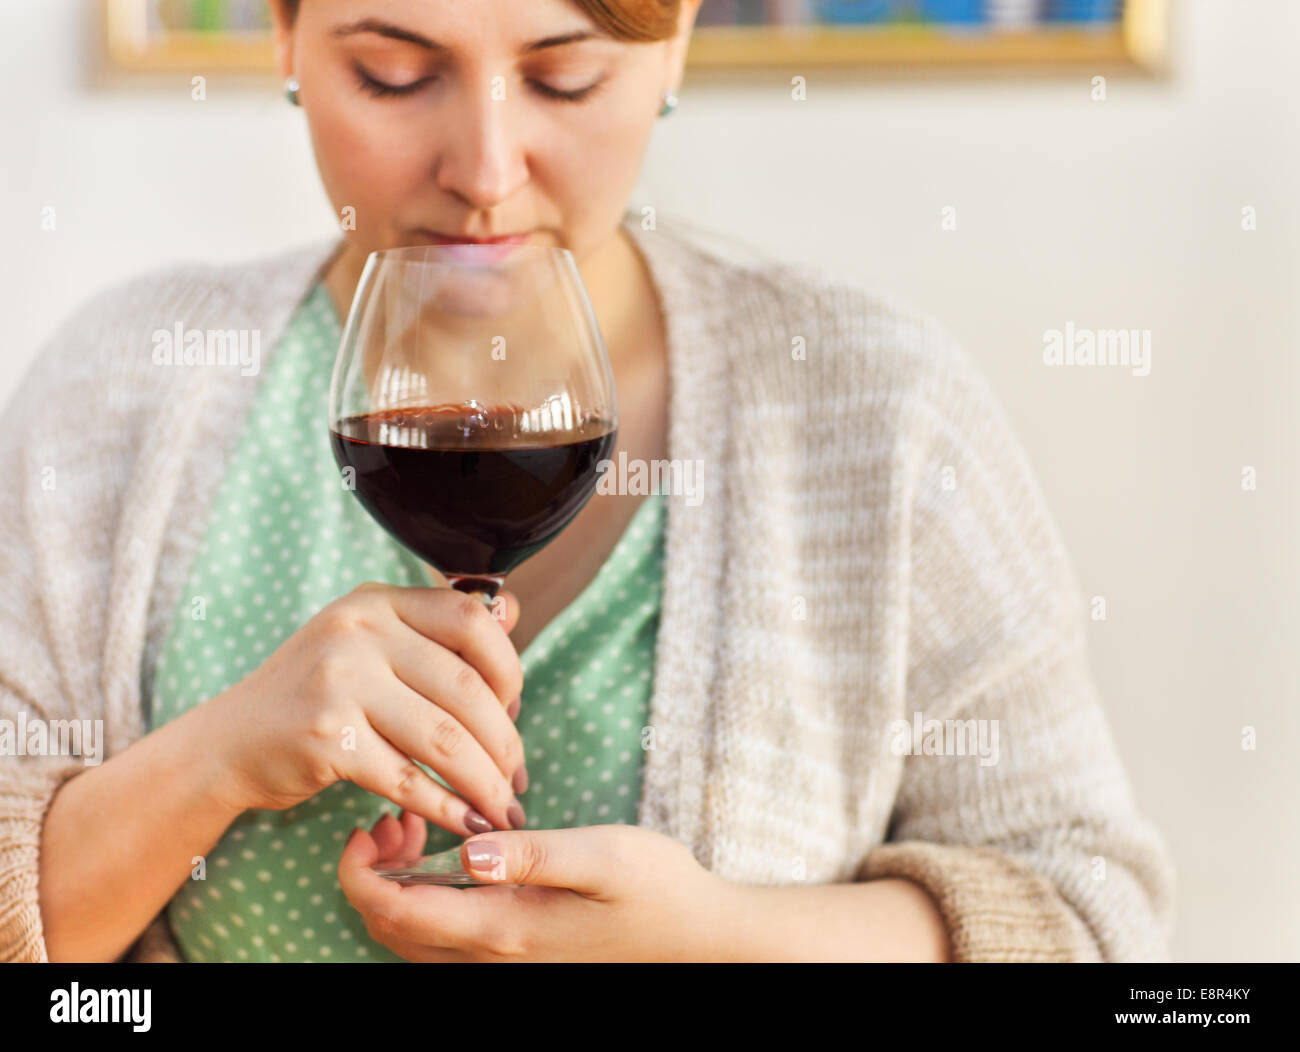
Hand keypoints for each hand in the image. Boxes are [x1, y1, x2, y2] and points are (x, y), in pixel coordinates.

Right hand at [204, 582, 527, 836]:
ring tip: (503, 808)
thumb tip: (514, 614)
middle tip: (517, 777)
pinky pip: (406, 779)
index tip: (514, 710)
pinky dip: (446, 807)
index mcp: (378, 602)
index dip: (507, 667)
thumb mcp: (370, 641)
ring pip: (443, 737)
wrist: (229, 740)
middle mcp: (358, 631)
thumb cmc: (318, 693)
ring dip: (485, 782)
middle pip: (465, 687)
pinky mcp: (325, 738)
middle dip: (504, 741)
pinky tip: (467, 823)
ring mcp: (339, 682)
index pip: (469, 618)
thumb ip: (436, 629)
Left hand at [338, 811, 738, 961]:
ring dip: (397, 888)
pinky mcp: (517, 955)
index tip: (370, 824)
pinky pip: (444, 940)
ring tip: (421, 830)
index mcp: (503, 930)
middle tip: (396, 817)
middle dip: (372, 875)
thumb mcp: (603, 857)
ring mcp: (503, 963)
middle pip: (390, 930)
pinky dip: (425, 901)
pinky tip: (456, 859)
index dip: (360, 872)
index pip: (394, 912)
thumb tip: (466, 849)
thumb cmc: (657, 890)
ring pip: (412, 939)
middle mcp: (491, 958)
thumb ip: (533, 853)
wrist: (698, 938)